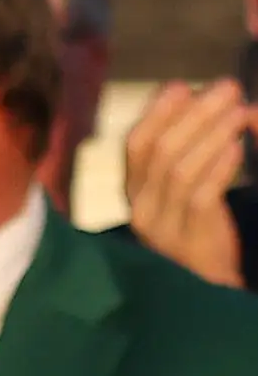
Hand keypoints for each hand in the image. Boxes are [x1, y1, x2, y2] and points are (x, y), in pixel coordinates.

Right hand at [121, 78, 249, 287]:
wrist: (207, 290)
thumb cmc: (200, 230)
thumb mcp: (185, 188)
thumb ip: (190, 149)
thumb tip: (202, 100)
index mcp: (134, 192)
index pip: (135, 144)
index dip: (157, 112)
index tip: (182, 85)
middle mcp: (140, 208)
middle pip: (160, 150)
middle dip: (195, 114)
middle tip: (228, 87)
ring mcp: (161, 228)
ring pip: (179, 170)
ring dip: (211, 135)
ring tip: (239, 111)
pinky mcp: (188, 242)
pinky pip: (200, 198)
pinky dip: (218, 169)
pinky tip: (236, 148)